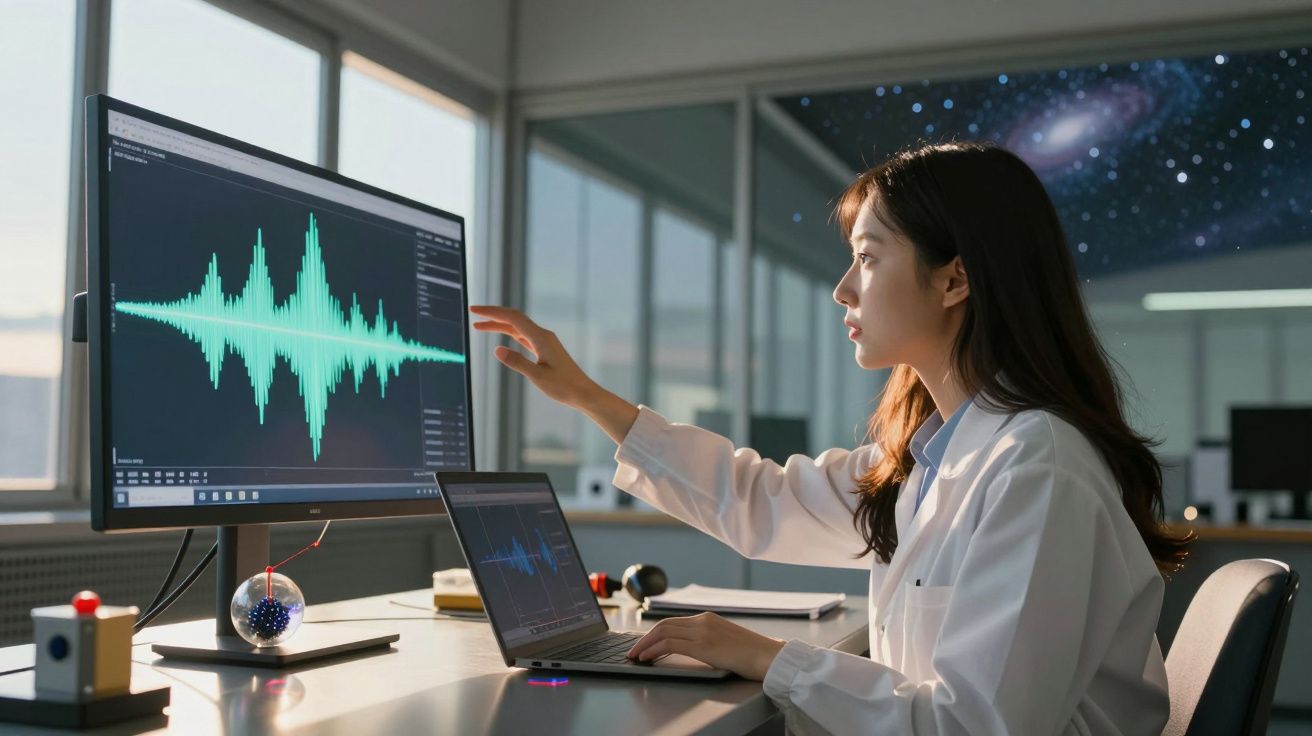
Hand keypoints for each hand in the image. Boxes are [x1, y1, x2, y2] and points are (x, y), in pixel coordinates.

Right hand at [469, 305, 596, 406]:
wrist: (584, 393)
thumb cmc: (564, 387)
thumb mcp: (538, 377)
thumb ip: (517, 362)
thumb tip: (496, 350)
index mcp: (541, 338)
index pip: (512, 318)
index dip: (492, 312)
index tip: (474, 310)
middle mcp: (543, 335)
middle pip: (514, 318)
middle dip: (493, 314)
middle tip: (473, 313)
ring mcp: (544, 342)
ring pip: (518, 327)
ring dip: (499, 324)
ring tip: (479, 326)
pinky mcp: (545, 349)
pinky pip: (523, 336)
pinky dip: (510, 333)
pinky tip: (502, 335)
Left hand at [626, 612, 786, 680]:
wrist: (768, 657)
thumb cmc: (750, 654)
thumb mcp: (725, 641)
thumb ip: (707, 639)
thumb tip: (688, 648)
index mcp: (707, 618)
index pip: (673, 622)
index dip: (654, 633)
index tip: (644, 643)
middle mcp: (703, 621)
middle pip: (664, 625)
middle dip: (645, 638)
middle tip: (633, 650)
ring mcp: (703, 631)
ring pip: (663, 632)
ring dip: (645, 645)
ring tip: (635, 656)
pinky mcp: (704, 645)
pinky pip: (670, 644)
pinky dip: (654, 650)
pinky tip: (647, 657)